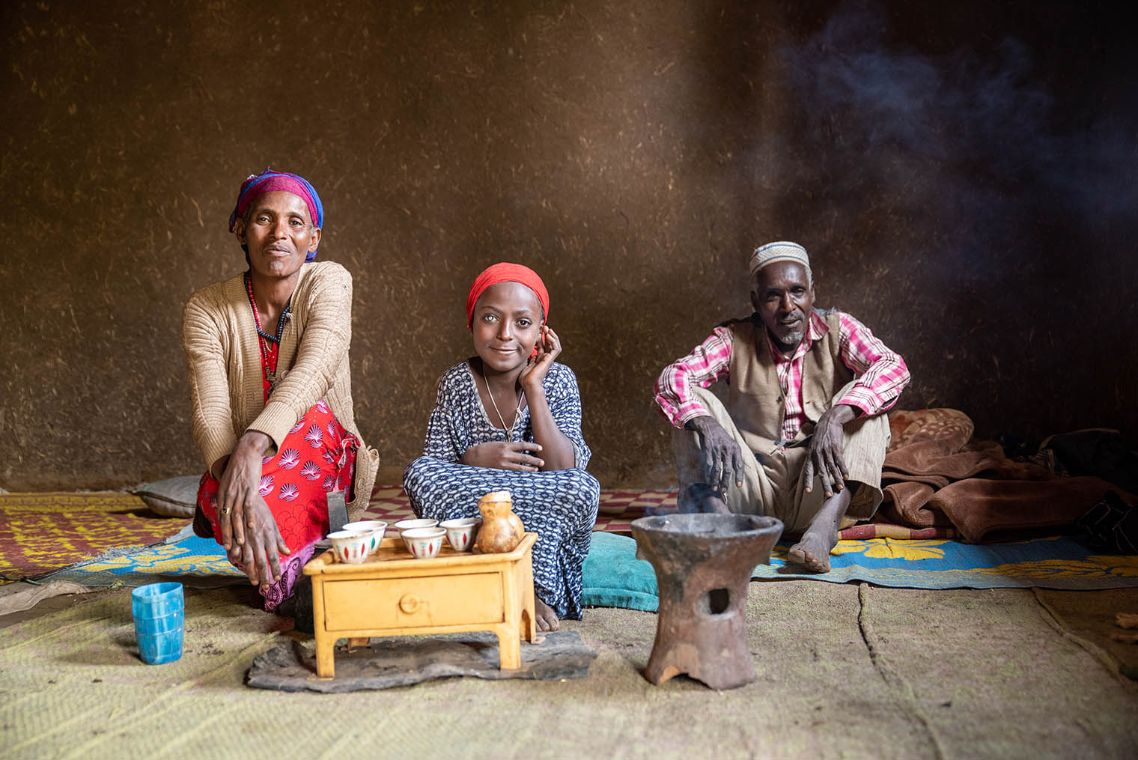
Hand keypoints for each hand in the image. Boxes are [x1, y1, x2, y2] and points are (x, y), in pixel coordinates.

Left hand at [216, 431, 273, 551]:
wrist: (245, 451)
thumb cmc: (238, 467)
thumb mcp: (227, 482)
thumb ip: (225, 496)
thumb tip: (221, 507)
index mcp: (222, 495)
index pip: (221, 517)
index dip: (224, 532)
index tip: (226, 546)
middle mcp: (228, 495)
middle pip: (227, 520)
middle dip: (229, 536)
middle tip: (231, 550)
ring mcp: (239, 492)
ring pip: (237, 515)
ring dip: (239, 531)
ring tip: (242, 544)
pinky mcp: (250, 488)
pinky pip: (249, 505)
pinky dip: (251, 517)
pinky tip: (254, 527)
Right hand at [234, 495, 290, 589]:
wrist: (247, 495)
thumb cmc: (261, 511)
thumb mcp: (273, 524)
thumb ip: (279, 539)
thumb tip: (287, 552)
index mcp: (268, 535)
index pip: (273, 556)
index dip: (275, 568)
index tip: (277, 579)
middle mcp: (257, 538)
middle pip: (261, 560)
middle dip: (264, 575)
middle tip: (266, 587)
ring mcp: (246, 537)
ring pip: (248, 558)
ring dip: (251, 572)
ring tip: (254, 582)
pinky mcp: (235, 534)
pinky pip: (235, 549)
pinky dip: (236, 559)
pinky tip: (238, 566)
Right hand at [462, 441, 544, 470]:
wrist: (472, 457)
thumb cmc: (484, 450)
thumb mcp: (496, 444)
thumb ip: (507, 447)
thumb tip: (518, 450)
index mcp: (505, 445)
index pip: (523, 445)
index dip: (533, 446)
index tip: (540, 448)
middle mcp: (506, 454)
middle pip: (524, 457)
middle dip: (535, 459)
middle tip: (543, 461)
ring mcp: (503, 463)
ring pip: (520, 467)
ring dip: (529, 468)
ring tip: (536, 470)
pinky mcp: (500, 471)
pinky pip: (512, 473)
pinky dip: (520, 474)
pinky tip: (525, 476)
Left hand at [519, 325, 561, 391]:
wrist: (529, 384)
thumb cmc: (525, 377)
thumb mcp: (523, 362)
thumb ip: (525, 355)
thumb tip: (522, 347)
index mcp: (539, 358)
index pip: (542, 345)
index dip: (540, 337)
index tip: (537, 330)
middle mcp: (544, 358)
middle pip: (548, 343)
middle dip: (546, 334)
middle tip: (543, 326)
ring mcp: (548, 359)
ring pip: (555, 345)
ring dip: (552, 336)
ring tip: (547, 329)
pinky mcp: (550, 360)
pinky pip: (556, 349)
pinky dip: (553, 341)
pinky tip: (548, 336)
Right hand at [687, 416, 744, 494]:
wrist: (710, 426)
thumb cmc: (722, 438)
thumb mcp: (732, 444)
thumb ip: (735, 456)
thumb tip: (738, 471)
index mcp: (736, 449)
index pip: (739, 465)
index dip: (739, 476)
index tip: (738, 486)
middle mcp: (727, 450)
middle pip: (728, 469)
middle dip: (726, 481)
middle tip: (724, 491)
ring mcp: (717, 450)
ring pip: (717, 468)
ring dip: (715, 480)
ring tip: (715, 488)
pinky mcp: (708, 449)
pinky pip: (708, 464)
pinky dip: (708, 473)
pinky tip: (708, 479)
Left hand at [804, 405, 855, 497]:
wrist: (828, 421)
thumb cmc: (820, 437)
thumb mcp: (813, 448)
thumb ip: (814, 461)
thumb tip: (816, 474)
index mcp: (810, 456)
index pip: (808, 471)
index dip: (808, 481)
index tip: (808, 491)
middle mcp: (817, 454)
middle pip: (821, 472)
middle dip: (825, 484)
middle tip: (828, 495)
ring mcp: (826, 451)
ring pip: (832, 468)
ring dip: (837, 478)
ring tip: (840, 487)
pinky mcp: (835, 447)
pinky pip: (839, 460)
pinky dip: (843, 469)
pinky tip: (847, 476)